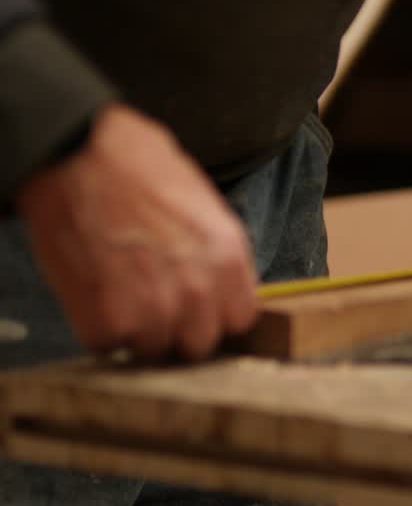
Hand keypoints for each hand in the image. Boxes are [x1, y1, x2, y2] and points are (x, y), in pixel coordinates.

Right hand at [15, 104, 257, 359]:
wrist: (78, 156)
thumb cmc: (137, 167)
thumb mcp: (203, 204)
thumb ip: (216, 253)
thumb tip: (222, 284)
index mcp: (228, 258)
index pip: (240, 320)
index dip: (215, 315)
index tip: (197, 308)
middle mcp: (200, 291)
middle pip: (199, 343)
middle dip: (177, 328)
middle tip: (151, 302)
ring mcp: (155, 310)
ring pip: (154, 349)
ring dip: (136, 330)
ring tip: (117, 291)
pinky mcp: (109, 321)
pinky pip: (108, 345)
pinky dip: (97, 328)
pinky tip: (93, 293)